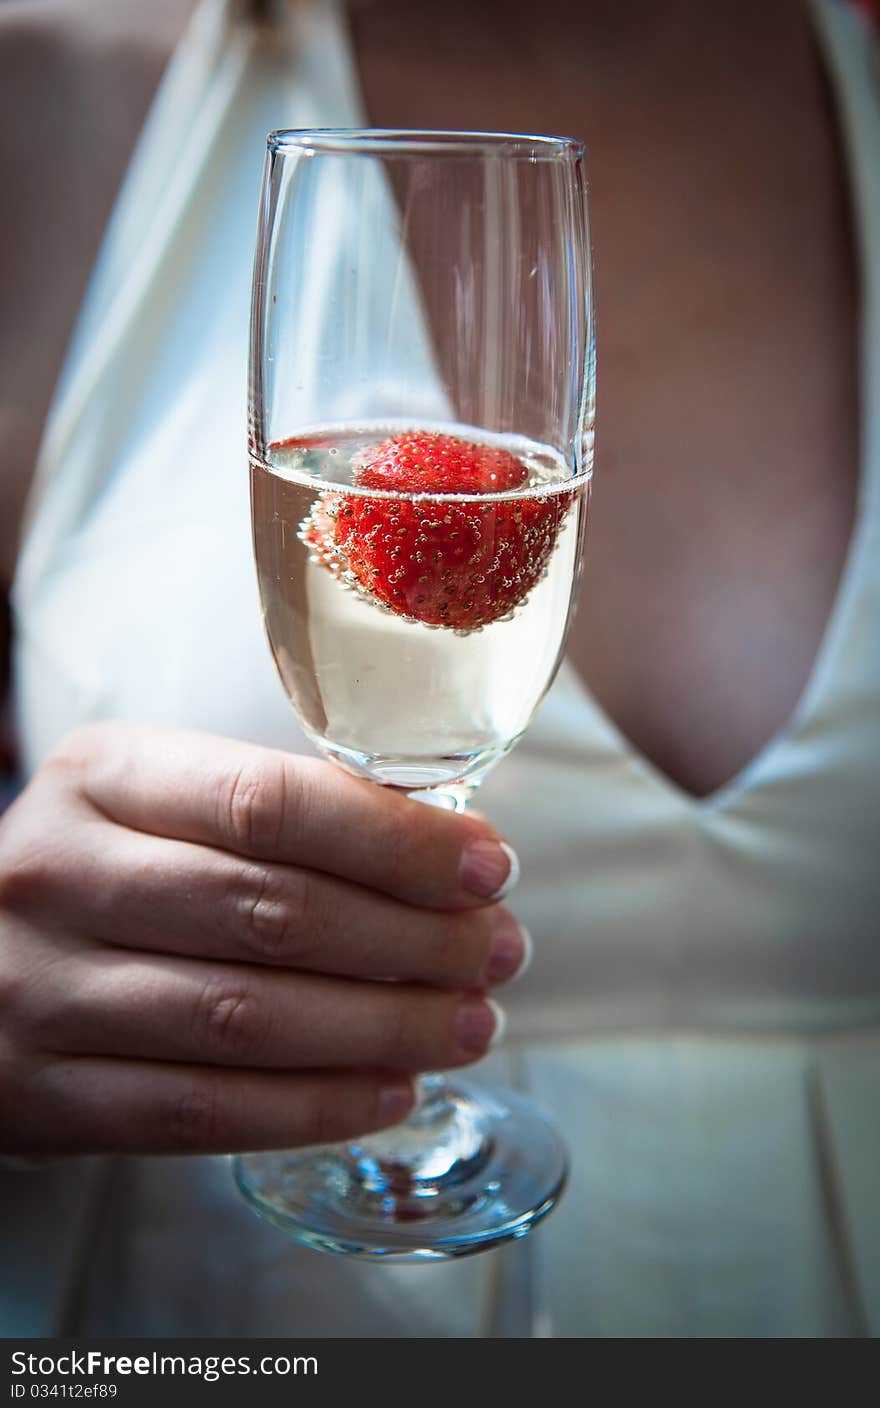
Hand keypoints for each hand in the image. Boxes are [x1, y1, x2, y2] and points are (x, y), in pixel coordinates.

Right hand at [0, 724, 525, 1157]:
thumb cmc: (101, 869)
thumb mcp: (156, 802)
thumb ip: (274, 813)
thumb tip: (446, 855)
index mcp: (102, 777)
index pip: (266, 801)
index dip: (393, 840)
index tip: (487, 867)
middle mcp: (61, 875)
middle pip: (270, 911)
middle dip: (413, 938)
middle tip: (499, 952)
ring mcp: (44, 991)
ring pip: (246, 1019)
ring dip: (383, 1027)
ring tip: (470, 1024)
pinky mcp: (45, 1095)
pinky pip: (201, 1112)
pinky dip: (312, 1107)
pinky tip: (389, 1090)